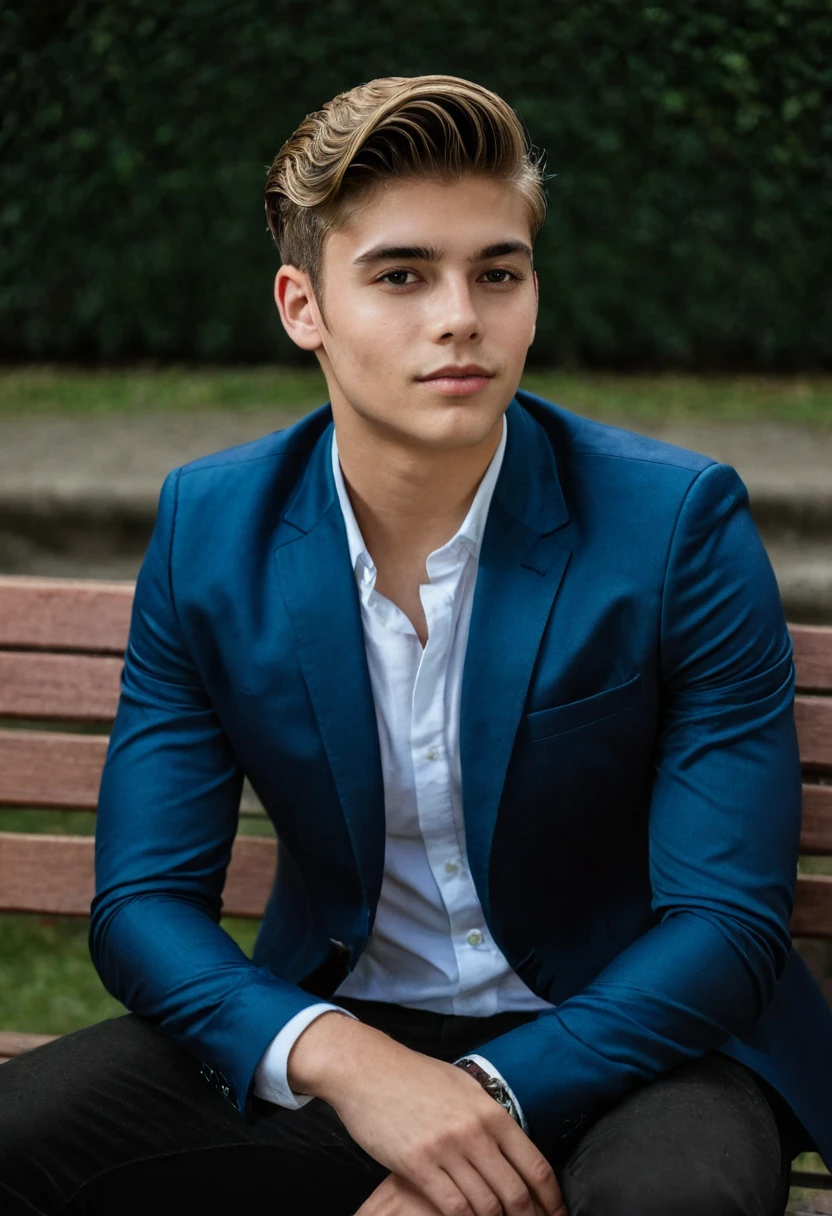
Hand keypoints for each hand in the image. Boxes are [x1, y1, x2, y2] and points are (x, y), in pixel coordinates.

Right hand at [288, 1013, 565, 1215]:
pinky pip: (453, 1207)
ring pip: (487, 1206)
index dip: (552, 1199)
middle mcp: (474, 1131)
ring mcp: (446, 1148)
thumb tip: (510, 1140)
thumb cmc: (413, 1075)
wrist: (367, 1069)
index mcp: (490, 1111)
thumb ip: (487, 1114)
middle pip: (516, 1193)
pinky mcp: (417, 1164)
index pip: (535, 1165)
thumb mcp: (461, 1085)